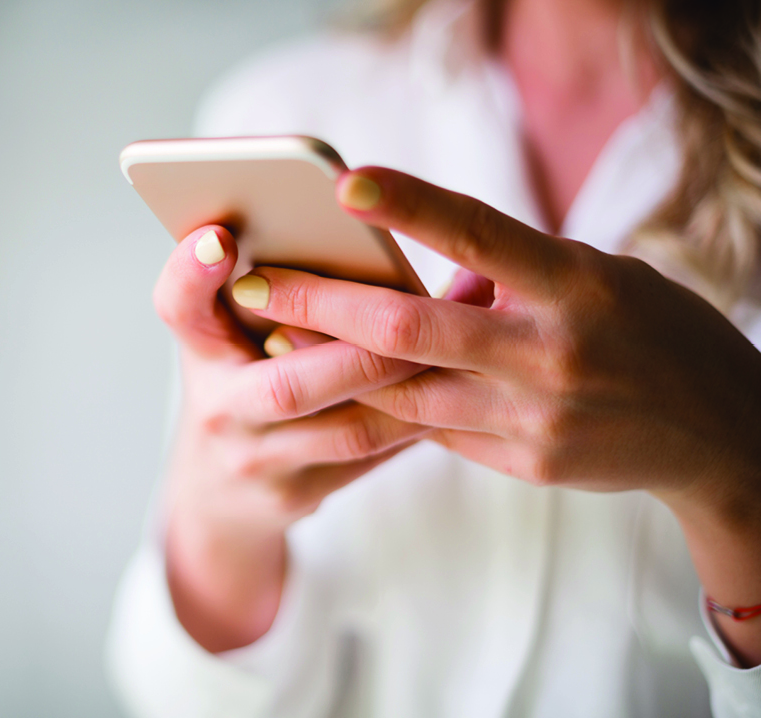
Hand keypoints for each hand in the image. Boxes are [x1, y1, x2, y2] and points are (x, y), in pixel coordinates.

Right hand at [154, 224, 427, 651]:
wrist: (217, 494)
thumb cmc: (238, 383)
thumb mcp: (228, 334)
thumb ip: (268, 288)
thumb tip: (355, 223)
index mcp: (198, 350)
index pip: (179, 307)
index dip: (192, 273)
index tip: (220, 238)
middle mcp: (218, 409)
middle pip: (289, 385)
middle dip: (365, 351)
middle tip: (424, 312)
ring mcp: (256, 461)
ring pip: (349, 430)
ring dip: (412, 388)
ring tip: (462, 345)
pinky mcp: (295, 496)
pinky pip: (371, 457)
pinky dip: (417, 421)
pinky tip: (458, 390)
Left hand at [231, 166, 760, 662]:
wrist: (717, 434)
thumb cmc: (649, 331)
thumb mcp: (598, 278)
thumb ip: (513, 274)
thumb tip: (426, 273)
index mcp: (578, 285)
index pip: (482, 234)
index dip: (412, 207)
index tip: (344, 184)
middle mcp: (552, 353)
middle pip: (411, 329)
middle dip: (320, 303)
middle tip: (251, 282)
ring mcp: (536, 417)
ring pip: (403, 391)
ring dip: (330, 363)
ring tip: (271, 333)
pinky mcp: (524, 463)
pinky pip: (433, 431)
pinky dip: (384, 404)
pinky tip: (337, 384)